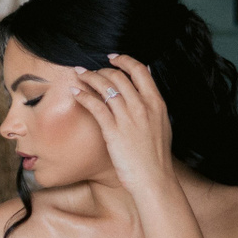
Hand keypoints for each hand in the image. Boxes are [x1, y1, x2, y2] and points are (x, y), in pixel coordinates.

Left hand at [72, 54, 173, 194]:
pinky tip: (75, 92)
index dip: (124, 60)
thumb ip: (153, 103)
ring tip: (79, 75)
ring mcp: (128, 118)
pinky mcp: (113, 131)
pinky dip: (83, 95)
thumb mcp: (162, 124)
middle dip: (101, 69)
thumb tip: (148, 80)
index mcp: (156, 103)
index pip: (139, 70)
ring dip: (89, 78)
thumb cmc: (156, 156)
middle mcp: (142, 106)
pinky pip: (95, 106)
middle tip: (90, 71)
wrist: (154, 179)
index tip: (112, 58)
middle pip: (119, 76)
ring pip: (105, 87)